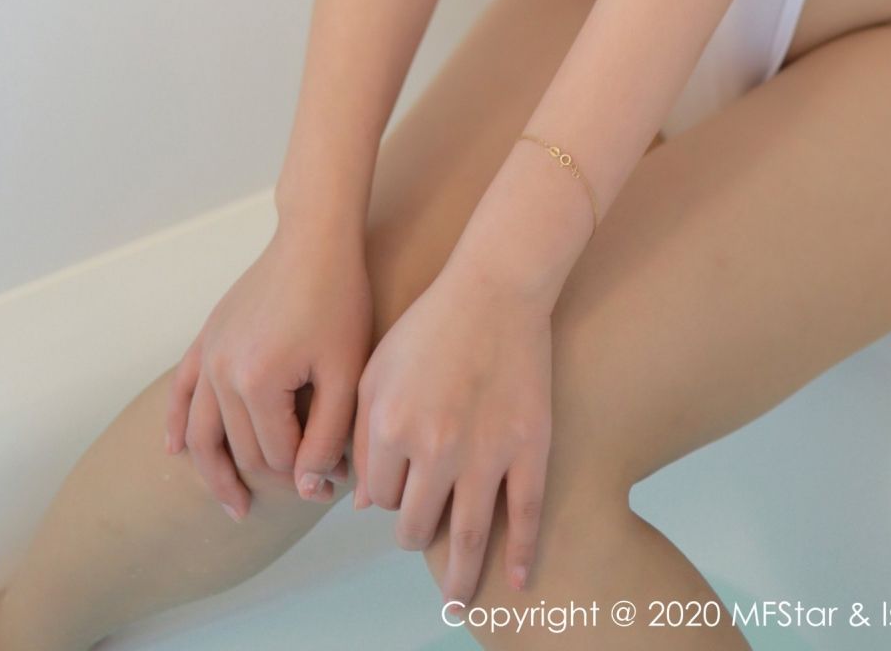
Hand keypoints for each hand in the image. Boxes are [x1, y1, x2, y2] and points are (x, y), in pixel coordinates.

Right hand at [164, 222, 372, 519]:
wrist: (314, 240)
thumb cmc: (339, 300)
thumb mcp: (346, 371)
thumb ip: (328, 436)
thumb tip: (307, 487)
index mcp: (258, 383)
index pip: (276, 456)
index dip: (306, 476)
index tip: (336, 482)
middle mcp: (221, 373)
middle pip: (240, 448)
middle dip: (273, 476)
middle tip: (307, 490)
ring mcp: (208, 354)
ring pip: (200, 431)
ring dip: (213, 472)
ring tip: (233, 505)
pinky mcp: (205, 337)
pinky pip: (180, 390)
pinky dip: (175, 423)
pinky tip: (174, 450)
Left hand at [350, 253, 552, 603]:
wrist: (497, 287)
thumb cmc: (431, 324)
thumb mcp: (376, 370)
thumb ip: (362, 437)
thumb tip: (364, 504)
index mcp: (389, 426)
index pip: (379, 495)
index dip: (387, 495)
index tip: (398, 487)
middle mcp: (434, 447)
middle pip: (415, 523)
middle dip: (414, 530)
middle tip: (423, 528)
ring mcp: (485, 452)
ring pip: (465, 536)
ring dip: (458, 579)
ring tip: (456, 602)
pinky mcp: (528, 447)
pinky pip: (524, 515)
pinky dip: (519, 555)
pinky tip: (516, 582)